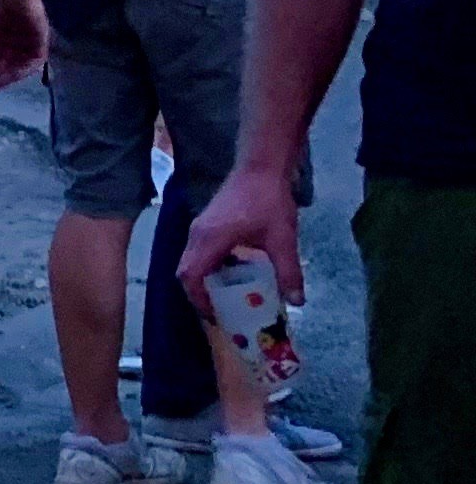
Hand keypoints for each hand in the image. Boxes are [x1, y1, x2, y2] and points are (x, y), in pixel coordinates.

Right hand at [0, 0, 47, 89]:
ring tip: (1, 82)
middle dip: (1, 75)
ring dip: (13, 74)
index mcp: (2, 33)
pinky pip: (37, 58)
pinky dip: (27, 67)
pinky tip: (16, 73)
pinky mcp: (41, 37)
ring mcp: (29, 38)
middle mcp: (16, 38)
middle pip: (10, 62)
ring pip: (22, 62)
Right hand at [178, 163, 305, 306]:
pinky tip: (235, 270)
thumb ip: (289, 272)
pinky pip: (199, 251)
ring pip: (191, 261)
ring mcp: (199, 227)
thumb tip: (297, 302)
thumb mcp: (283, 239)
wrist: (261, 167)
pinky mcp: (206, 223)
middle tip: (221, 310)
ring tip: (227, 295)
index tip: (216, 315)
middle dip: (199, 294)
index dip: (198, 299)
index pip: (190, 276)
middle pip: (185, 271)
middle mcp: (197, 235)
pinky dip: (210, 266)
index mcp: (210, 240)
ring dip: (204, 280)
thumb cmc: (269, 201)